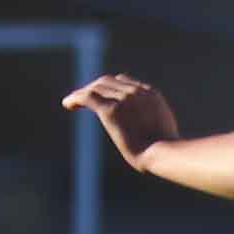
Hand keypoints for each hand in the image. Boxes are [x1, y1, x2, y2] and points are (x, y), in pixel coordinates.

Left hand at [60, 74, 181, 168]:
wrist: (163, 152)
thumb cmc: (166, 150)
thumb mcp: (165, 131)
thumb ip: (155, 125)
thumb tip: (153, 136)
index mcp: (150, 94)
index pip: (124, 82)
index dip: (110, 88)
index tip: (102, 96)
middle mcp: (136, 92)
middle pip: (108, 81)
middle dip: (94, 88)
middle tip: (83, 99)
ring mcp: (123, 99)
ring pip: (96, 88)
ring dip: (83, 93)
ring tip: (72, 102)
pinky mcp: (110, 110)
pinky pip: (87, 97)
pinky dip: (75, 98)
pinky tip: (67, 104)